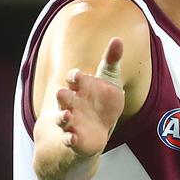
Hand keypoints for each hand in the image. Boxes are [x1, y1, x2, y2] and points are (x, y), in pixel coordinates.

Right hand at [55, 37, 124, 156]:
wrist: (96, 130)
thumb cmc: (100, 100)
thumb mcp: (108, 81)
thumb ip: (111, 61)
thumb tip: (117, 39)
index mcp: (79, 88)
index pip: (73, 78)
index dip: (74, 77)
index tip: (78, 77)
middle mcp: (71, 104)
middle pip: (62, 97)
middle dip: (62, 96)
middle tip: (63, 94)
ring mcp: (72, 122)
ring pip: (62, 118)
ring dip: (62, 117)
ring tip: (66, 116)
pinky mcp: (75, 139)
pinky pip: (69, 140)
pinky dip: (69, 140)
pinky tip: (73, 139)